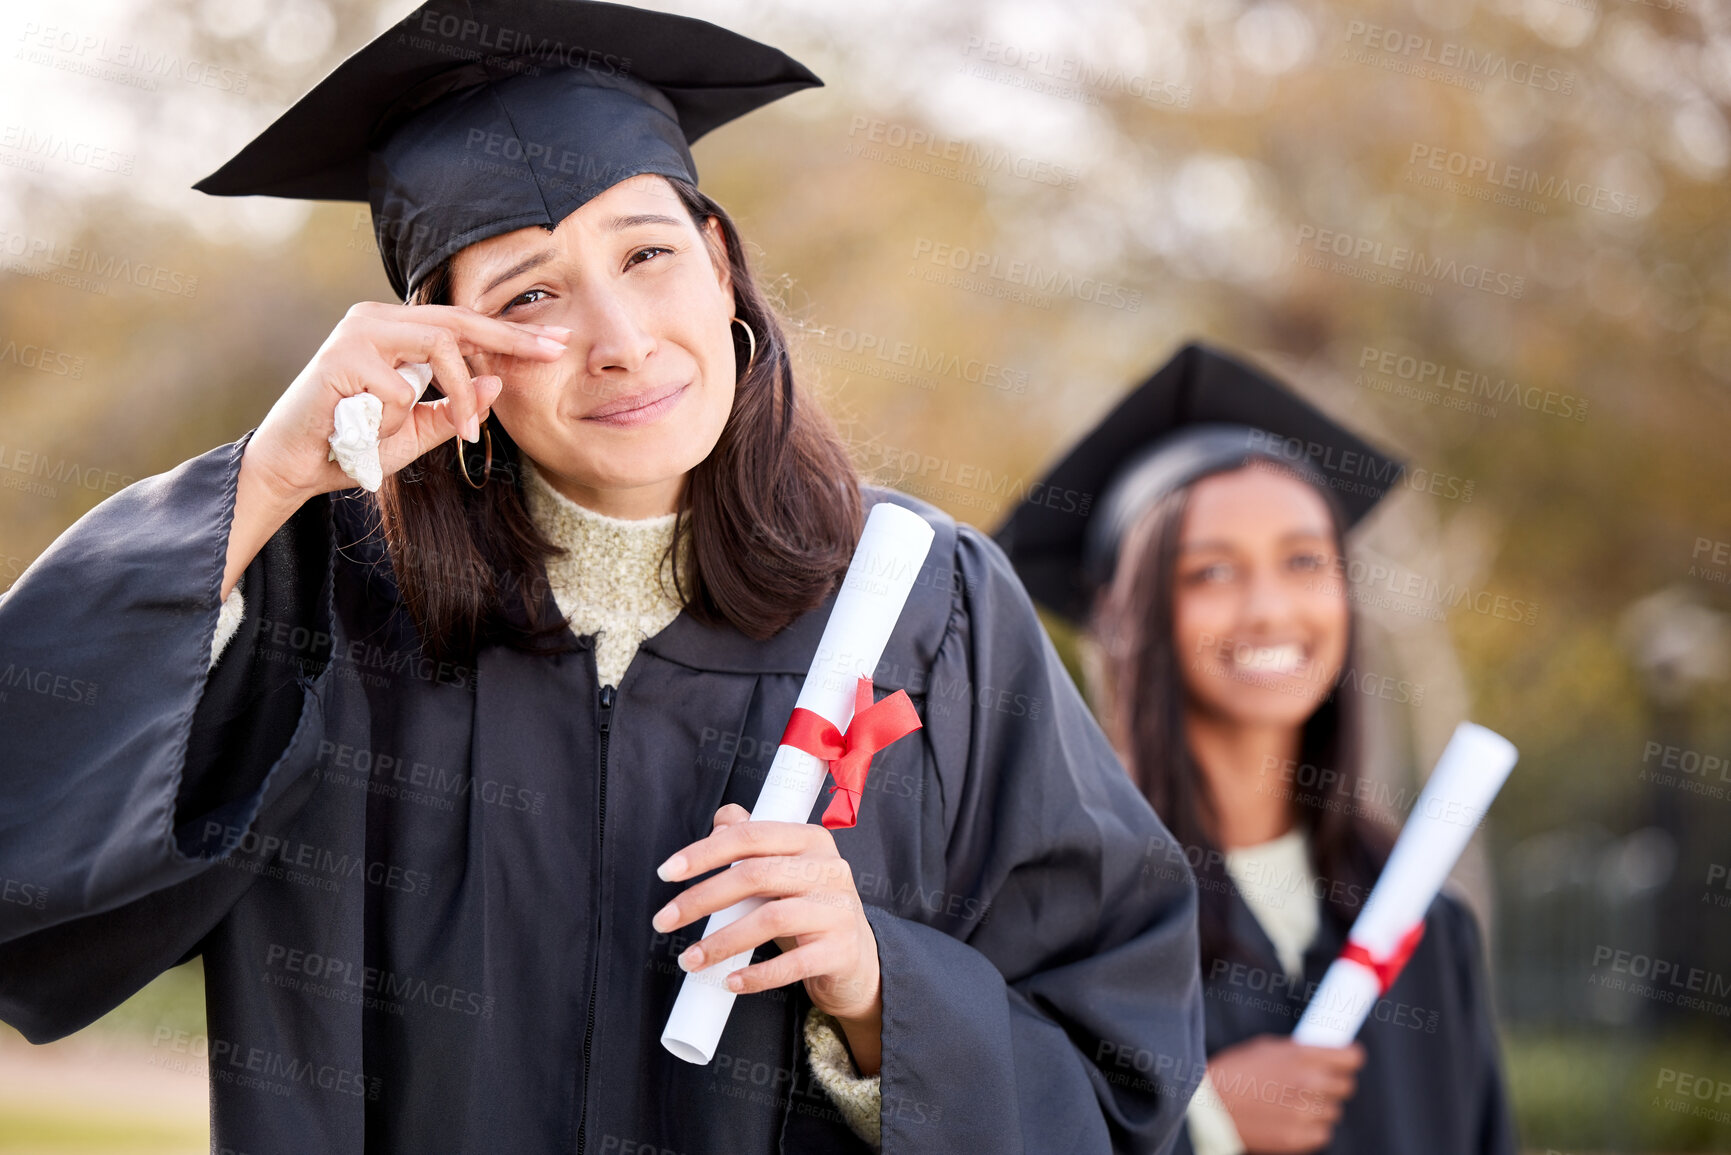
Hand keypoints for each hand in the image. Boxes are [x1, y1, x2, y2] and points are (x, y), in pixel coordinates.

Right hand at [244, 300, 569, 503]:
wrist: (292, 467)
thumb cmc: (351, 446)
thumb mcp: (416, 430)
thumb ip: (454, 408)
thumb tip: (497, 381)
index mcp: (395, 329)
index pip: (463, 324)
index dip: (511, 334)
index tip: (558, 344)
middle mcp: (375, 319)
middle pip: (458, 319)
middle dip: (511, 338)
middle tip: (554, 353)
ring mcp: (357, 332)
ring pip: (437, 346)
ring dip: (453, 394)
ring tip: (461, 434)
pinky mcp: (341, 356)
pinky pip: (401, 390)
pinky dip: (395, 420)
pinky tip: (367, 431)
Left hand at [654, 804, 883, 1074]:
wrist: (858, 957)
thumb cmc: (810, 907)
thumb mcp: (786, 869)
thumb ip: (755, 842)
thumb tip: (723, 819)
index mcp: (811, 840)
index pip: (750, 836)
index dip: (704, 852)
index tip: (667, 873)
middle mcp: (829, 868)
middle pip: (754, 876)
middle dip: (701, 899)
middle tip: (664, 920)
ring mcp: (838, 910)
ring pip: (770, 919)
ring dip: (721, 942)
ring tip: (689, 960)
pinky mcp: (841, 950)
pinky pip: (792, 964)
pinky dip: (756, 975)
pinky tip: (729, 982)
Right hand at [1206, 1035, 1363, 1152]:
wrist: (1209, 1107)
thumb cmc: (1234, 1073)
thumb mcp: (1266, 1048)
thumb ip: (1299, 1052)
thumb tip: (1322, 1055)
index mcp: (1302, 1056)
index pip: (1352, 1058)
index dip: (1349, 1058)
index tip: (1345, 1061)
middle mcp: (1309, 1083)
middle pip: (1347, 1086)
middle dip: (1334, 1083)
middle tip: (1316, 1083)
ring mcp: (1306, 1113)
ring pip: (1334, 1111)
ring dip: (1320, 1107)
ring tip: (1292, 1103)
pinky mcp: (1299, 1138)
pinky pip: (1322, 1133)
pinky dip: (1311, 1128)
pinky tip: (1289, 1120)